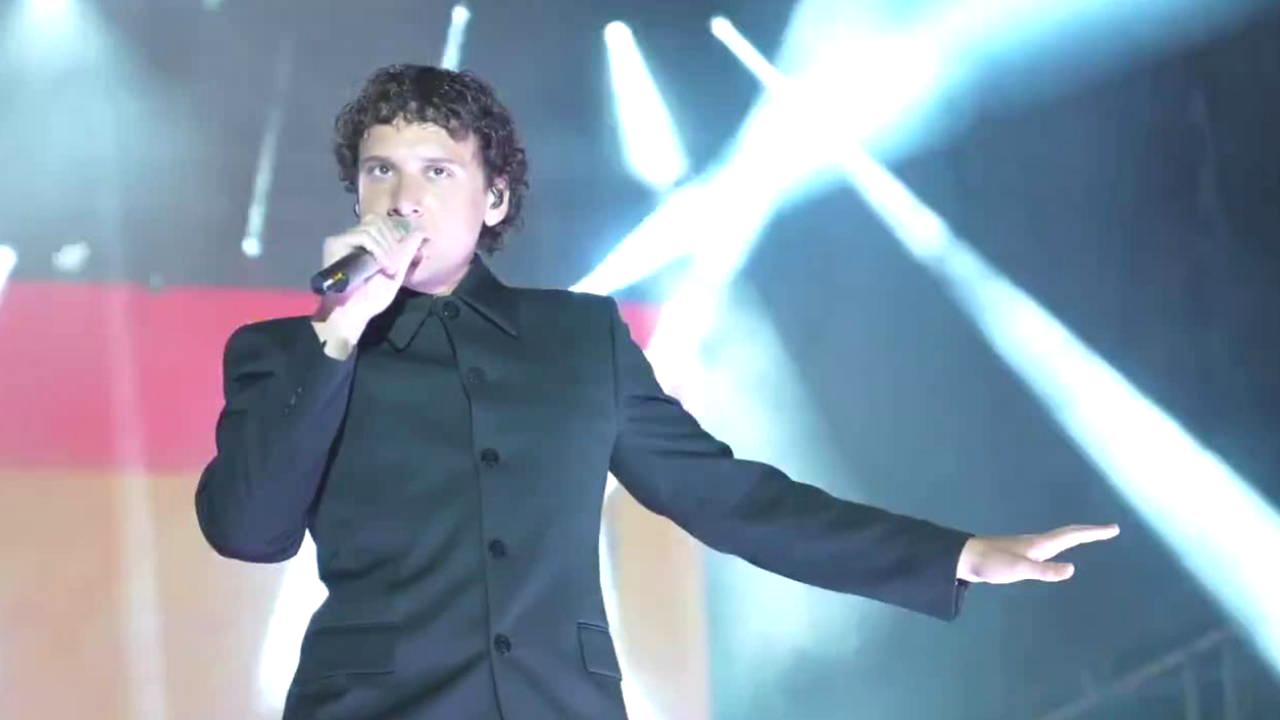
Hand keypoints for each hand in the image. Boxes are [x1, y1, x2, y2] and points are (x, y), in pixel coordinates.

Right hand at [311, 216, 426, 351]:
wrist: (354, 313)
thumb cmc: (372, 298)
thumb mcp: (396, 273)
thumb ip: (406, 253)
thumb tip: (419, 232)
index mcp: (367, 243)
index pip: (383, 222)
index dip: (397, 232)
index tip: (405, 250)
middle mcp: (353, 237)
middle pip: (378, 220)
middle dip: (393, 240)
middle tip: (395, 264)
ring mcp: (343, 239)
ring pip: (373, 226)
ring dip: (387, 247)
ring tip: (389, 268)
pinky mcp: (335, 243)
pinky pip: (364, 235)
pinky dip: (378, 249)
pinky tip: (381, 265)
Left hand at [956, 524, 1118, 583]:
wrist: (964, 558)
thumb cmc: (991, 563)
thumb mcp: (1019, 569)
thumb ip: (1044, 570)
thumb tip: (1072, 569)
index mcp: (1040, 544)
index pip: (1072, 535)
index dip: (1093, 533)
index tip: (1113, 529)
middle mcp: (1036, 543)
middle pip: (1068, 534)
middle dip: (1090, 532)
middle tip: (1109, 531)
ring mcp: (1027, 547)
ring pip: (1058, 539)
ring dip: (1076, 537)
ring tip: (1089, 537)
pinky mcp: (1019, 554)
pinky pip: (1048, 547)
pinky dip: (1061, 546)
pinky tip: (1055, 554)